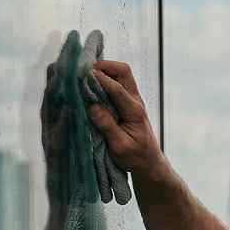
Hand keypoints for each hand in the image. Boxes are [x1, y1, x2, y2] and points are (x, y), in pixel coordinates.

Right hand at [87, 60, 166, 181]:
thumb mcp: (120, 146)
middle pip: (123, 71)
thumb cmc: (136, 157)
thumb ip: (107, 126)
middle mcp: (135, 101)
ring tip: (83, 75)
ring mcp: (132, 100)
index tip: (80, 74)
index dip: (99, 78)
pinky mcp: (127, 102)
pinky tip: (89, 84)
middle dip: (103, 66)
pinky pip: (117, 82)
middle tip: (83, 71)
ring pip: (121, 74)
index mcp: (134, 111)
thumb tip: (92, 106)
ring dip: (103, 70)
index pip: (117, 88)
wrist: (149, 163)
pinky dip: (103, 78)